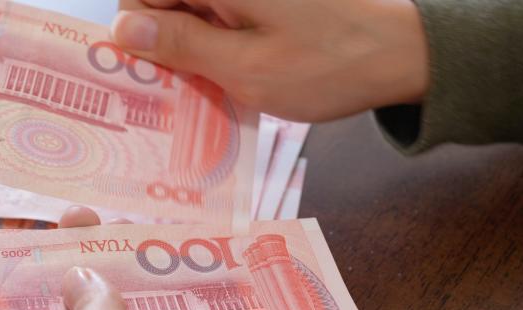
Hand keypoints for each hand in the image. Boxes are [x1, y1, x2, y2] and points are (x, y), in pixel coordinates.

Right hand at [112, 0, 428, 121]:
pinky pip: (219, 16)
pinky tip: (231, 73)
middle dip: (163, 42)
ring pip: (190, 10)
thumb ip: (180, 46)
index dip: (134, 33)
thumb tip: (121, 29)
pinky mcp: (262, 1)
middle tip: (181, 88)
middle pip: (165, 0)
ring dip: (190, 47)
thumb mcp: (245, 69)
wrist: (401, 54)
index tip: (147, 74)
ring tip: (211, 85)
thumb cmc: (328, 65)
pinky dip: (216, 44)